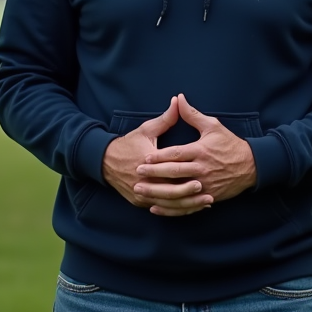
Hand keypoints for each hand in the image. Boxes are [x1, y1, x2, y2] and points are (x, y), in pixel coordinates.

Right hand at [101, 96, 213, 216]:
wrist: (104, 161)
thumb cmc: (128, 143)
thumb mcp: (146, 129)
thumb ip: (166, 118)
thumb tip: (178, 101)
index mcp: (148, 162)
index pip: (169, 170)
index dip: (186, 173)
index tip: (203, 172)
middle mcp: (144, 181)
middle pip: (170, 191)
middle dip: (189, 193)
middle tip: (206, 191)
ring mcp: (141, 194)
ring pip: (167, 204)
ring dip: (187, 205)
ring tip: (204, 203)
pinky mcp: (140, 202)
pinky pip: (161, 209)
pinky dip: (176, 210)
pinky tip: (191, 208)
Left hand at [137, 93, 257, 207]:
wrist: (251, 166)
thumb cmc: (230, 144)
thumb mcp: (213, 126)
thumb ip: (192, 114)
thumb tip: (178, 99)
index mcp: (201, 151)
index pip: (176, 154)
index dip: (159, 156)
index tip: (144, 157)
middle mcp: (202, 169)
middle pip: (175, 172)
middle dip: (154, 173)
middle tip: (138, 172)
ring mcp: (205, 185)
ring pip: (178, 191)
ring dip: (158, 192)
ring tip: (141, 191)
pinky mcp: (208, 197)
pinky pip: (186, 205)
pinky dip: (171, 208)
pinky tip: (157, 208)